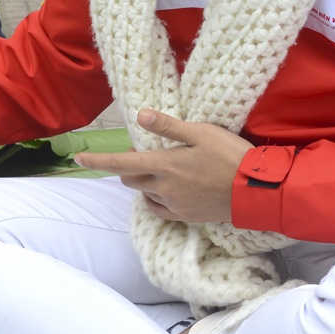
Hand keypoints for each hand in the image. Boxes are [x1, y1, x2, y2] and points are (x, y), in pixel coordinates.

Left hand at [71, 109, 251, 222]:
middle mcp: (163, 188)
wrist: (256, 191)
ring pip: (146, 194)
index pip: (120, 163)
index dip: (97, 161)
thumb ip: (168, 127)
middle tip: (148, 153)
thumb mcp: (201, 132)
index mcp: (163, 165)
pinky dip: (157, 198)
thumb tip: (139, 117)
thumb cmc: (231, 155)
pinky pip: (159, 209)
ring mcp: (173, 205)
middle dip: (130, 167)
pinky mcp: (185, 217)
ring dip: (146, 182)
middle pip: (131, 179)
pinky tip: (170, 190)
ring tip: (167, 170)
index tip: (78, 158)